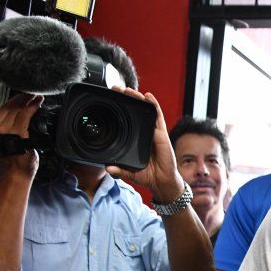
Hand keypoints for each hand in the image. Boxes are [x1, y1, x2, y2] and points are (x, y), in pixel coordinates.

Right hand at [0, 93, 42, 180]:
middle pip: (10, 106)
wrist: (15, 174)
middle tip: (32, 92)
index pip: (3, 109)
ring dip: (29, 100)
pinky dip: (33, 107)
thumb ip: (8, 127)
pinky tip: (38, 102)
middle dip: (23, 97)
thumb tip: (17, 115)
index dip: (14, 100)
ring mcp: (5, 129)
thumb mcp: (5, 139)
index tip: (23, 94)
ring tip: (37, 96)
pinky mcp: (17, 131)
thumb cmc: (14, 159)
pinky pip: (26, 115)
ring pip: (18, 109)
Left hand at [105, 87, 184, 203]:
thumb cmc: (149, 175)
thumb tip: (108, 168)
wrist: (162, 182)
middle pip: (137, 112)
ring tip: (129, 90)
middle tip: (117, 89)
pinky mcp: (161, 134)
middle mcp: (146, 133)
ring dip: (139, 99)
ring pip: (146, 111)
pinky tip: (149, 96)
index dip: (121, 110)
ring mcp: (154, 133)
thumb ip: (120, 170)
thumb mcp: (130, 172)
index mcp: (137, 140)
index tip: (111, 100)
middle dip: (128, 99)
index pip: (129, 121)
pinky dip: (154, 105)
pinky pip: (158, 117)